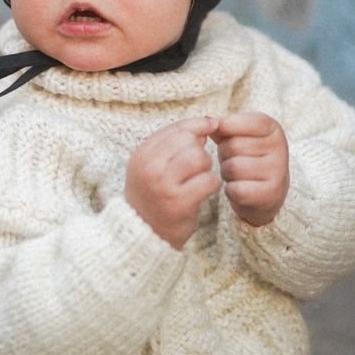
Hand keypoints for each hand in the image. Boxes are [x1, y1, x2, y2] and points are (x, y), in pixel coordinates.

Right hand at [125, 116, 220, 249]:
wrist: (144, 232)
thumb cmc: (154, 193)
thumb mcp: (154, 163)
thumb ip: (176, 141)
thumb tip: (208, 121)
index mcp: (143, 154)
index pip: (177, 128)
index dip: (198, 125)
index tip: (210, 128)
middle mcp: (150, 168)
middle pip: (189, 141)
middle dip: (200, 151)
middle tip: (195, 167)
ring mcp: (163, 186)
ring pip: (200, 159)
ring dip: (206, 168)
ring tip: (197, 179)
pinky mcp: (179, 204)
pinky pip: (208, 181)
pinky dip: (211, 185)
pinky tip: (202, 192)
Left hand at [212, 111, 288, 227]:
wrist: (265, 194)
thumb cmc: (248, 159)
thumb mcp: (238, 138)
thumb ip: (223, 127)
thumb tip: (206, 119)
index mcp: (273, 129)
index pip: (243, 121)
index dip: (226, 129)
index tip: (223, 134)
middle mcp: (280, 148)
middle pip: (233, 146)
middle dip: (224, 154)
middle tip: (232, 160)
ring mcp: (278, 172)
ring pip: (233, 168)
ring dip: (226, 173)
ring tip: (235, 174)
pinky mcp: (271, 193)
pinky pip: (236, 189)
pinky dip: (231, 190)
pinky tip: (238, 189)